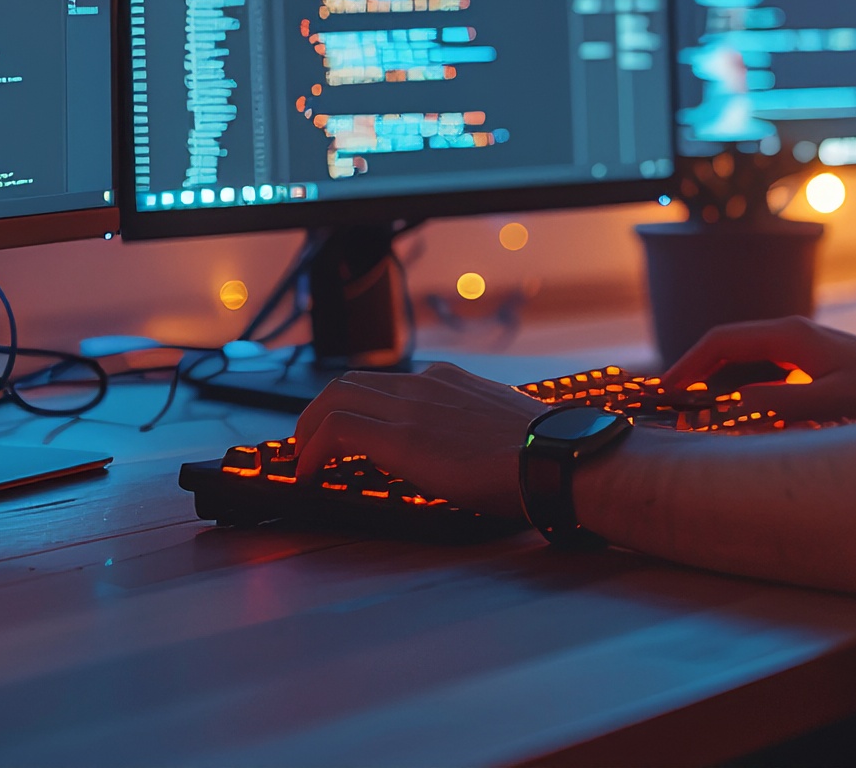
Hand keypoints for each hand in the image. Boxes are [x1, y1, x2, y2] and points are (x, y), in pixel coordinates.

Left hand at [291, 362, 535, 518]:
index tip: (346, 435)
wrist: (552, 458)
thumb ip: (469, 426)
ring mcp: (409, 406)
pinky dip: (312, 449)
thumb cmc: (538, 454)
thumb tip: (460, 451)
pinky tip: (309, 475)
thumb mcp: (496, 426)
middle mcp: (424, 384)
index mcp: (448, 380)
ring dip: (309, 428)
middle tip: (310, 444)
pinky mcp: (398, 436)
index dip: (357, 407)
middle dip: (319, 412)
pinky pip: (336, 430)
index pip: (386, 383)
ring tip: (303, 460)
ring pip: (334, 397)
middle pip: (349, 382)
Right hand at [659, 317, 855, 422]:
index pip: (723, 341)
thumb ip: (782, 403)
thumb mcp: (835, 403)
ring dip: (719, 381)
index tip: (664, 391)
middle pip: (729, 347)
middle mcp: (795, 335)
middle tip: (673, 408)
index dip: (688, 365)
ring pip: (747, 360)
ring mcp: (806, 348)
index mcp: (792, 336)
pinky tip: (741, 413)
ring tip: (697, 412)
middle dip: (697, 373)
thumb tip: (731, 405)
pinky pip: (766, 372)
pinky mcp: (818, 364)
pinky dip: (744, 388)